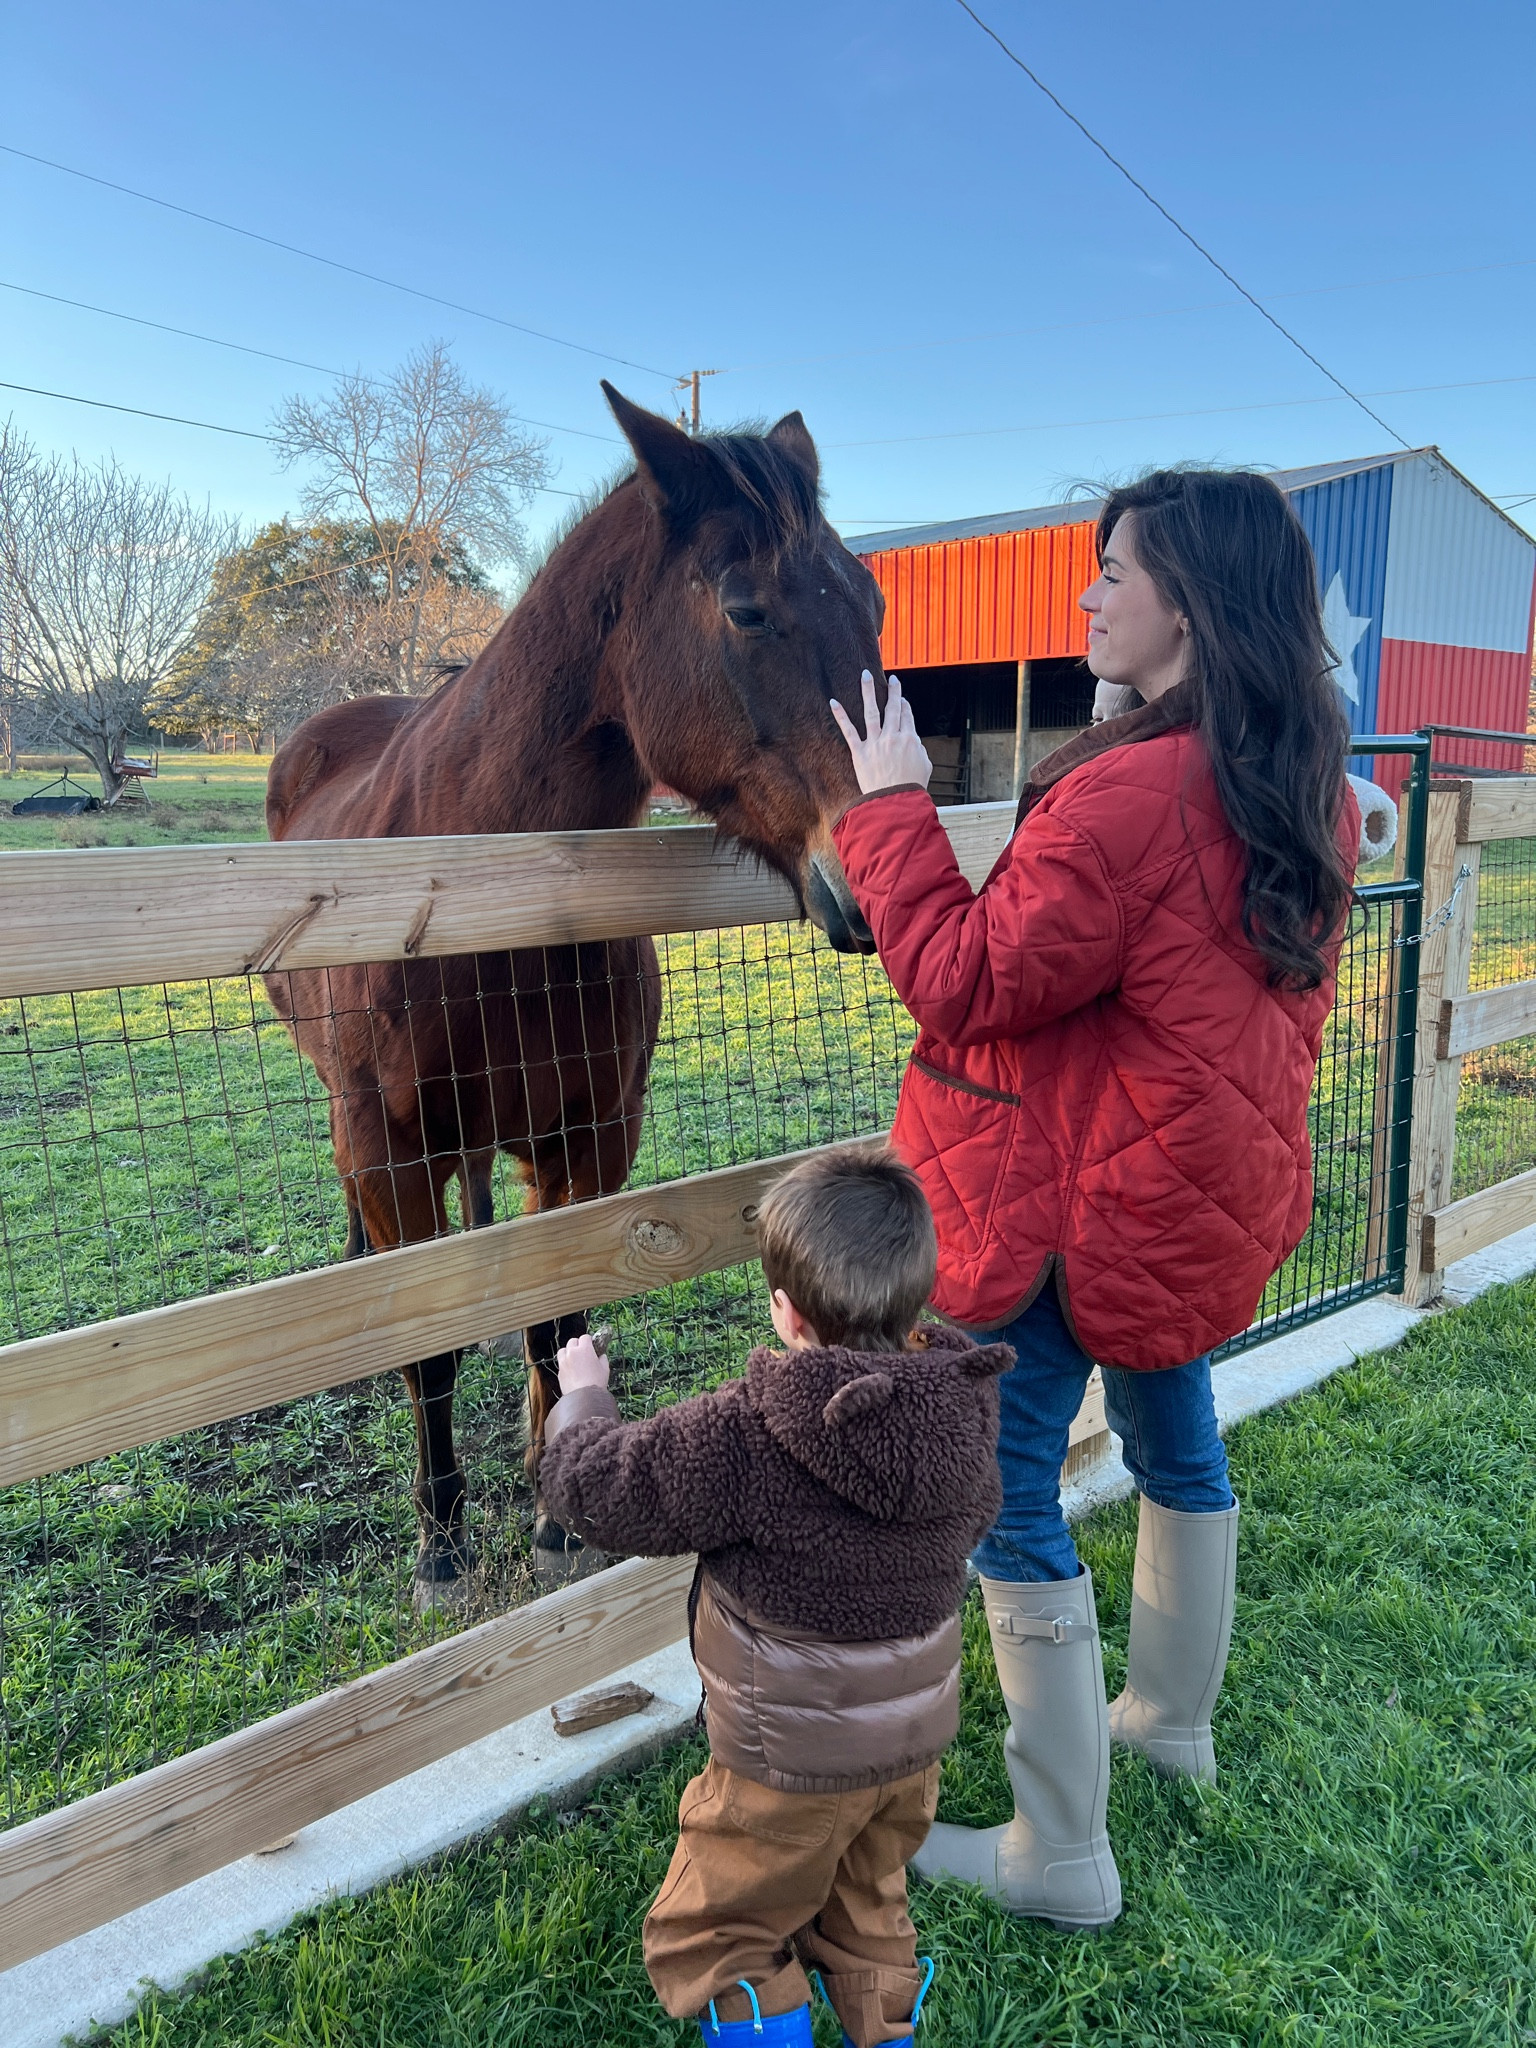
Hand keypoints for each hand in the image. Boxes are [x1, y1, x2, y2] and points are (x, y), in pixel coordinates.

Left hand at [557, 1333, 609, 1394]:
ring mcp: (564, 1361)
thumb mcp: (605, 1369)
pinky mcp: (559, 1371)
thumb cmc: (596, 1382)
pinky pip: (561, 1363)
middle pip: (572, 1341)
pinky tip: (571, 1370)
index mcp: (585, 1349)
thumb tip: (601, 1356)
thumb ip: (603, 1359)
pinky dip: (565, 1363)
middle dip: (577, 1344)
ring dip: (568, 1352)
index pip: (585, 1337)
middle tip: (583, 1352)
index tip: (591, 1345)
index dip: (589, 1341)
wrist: (584, 1397)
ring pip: (563, 1350)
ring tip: (574, 1359)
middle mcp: (572, 1352)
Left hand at [829, 671, 931, 795]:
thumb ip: (919, 749)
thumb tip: (913, 740)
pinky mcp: (860, 753)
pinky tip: (834, 702)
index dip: (905, 706)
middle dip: (894, 692)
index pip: (907, 716)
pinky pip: (849, 731)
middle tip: (893, 680)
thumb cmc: (911, 788)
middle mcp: (892, 737)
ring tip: (865, 676)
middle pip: (893, 709)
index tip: (902, 699)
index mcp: (910, 740)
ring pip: (871, 712)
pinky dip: (841, 716)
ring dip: (868, 692)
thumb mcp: (925, 765)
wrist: (895, 803)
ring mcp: (875, 744)